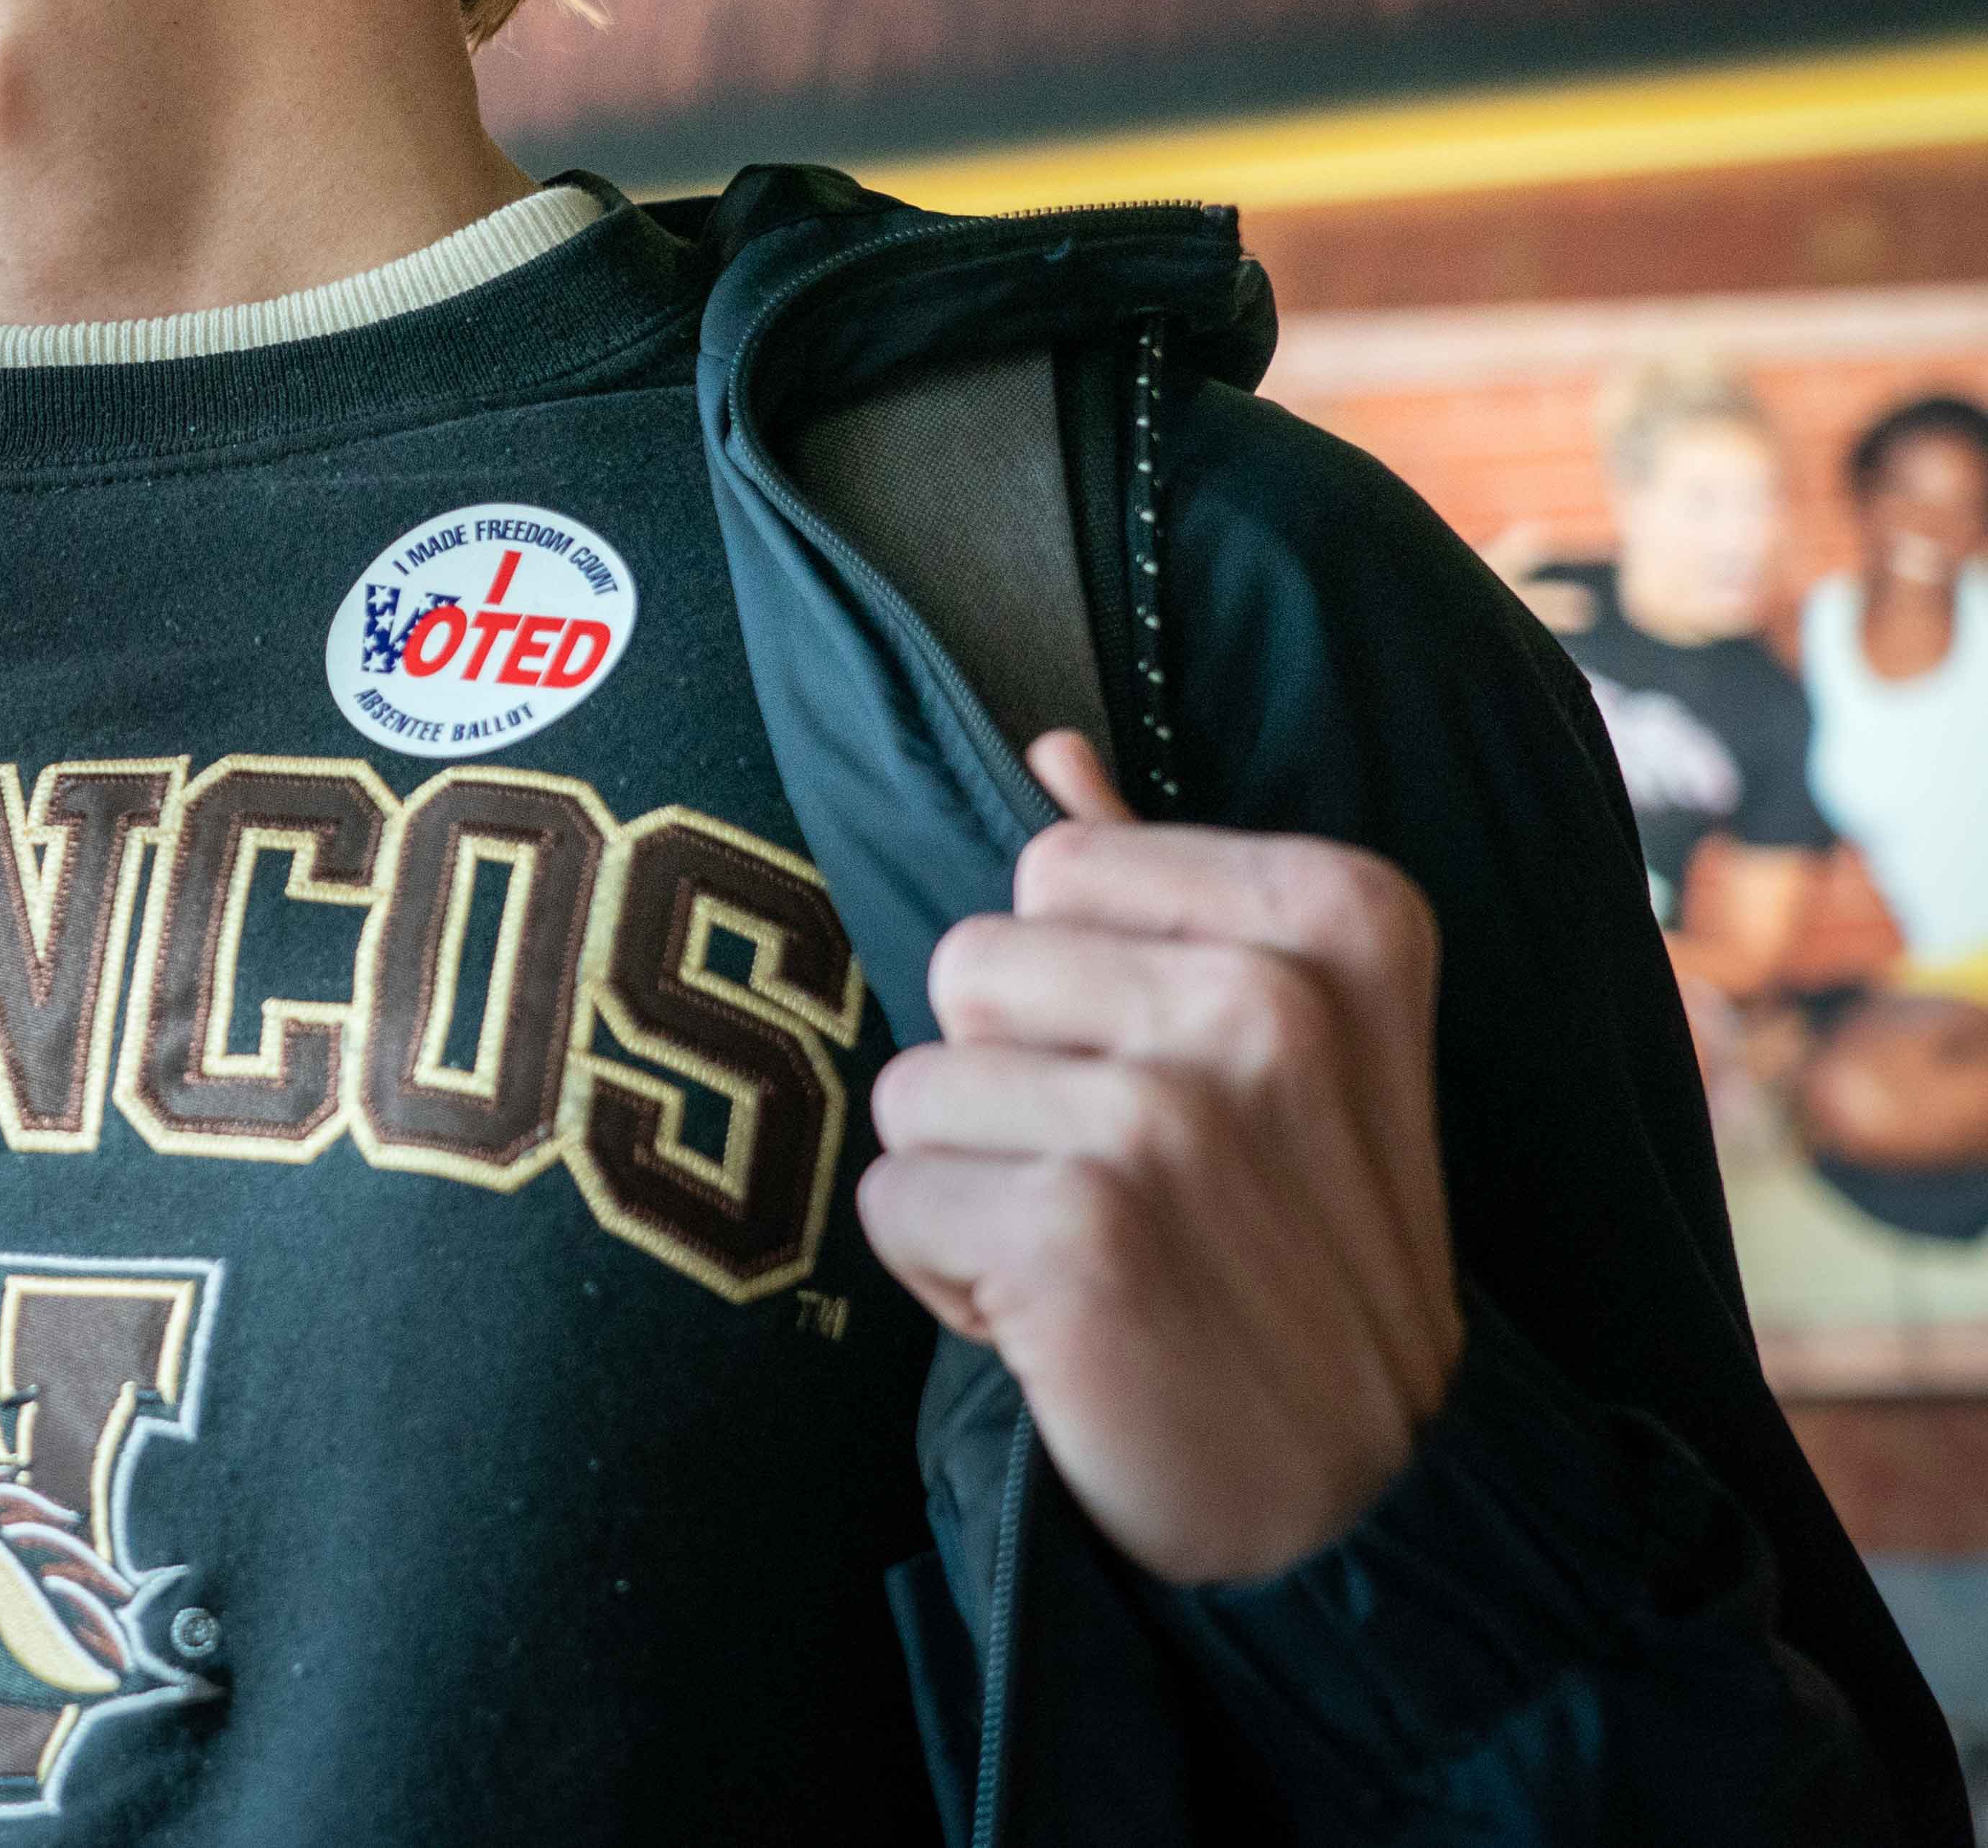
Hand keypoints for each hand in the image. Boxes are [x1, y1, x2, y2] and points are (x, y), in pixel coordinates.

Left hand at [856, 733, 1461, 1584]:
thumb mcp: (1290, 1054)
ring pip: (914, 1082)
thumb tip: (1053, 748)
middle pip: (970, 961)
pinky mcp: (1080, 1229)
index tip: (1167, 1089)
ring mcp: (1177, 1115)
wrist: (1362, 1505)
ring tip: (1092, 1253)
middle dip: (1008, 1082)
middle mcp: (1271, 1001)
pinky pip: (891, 1197)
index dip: (1069, 989)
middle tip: (1127, 1189)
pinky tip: (1055, 1320)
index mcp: (1341, 917)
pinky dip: (944, 1276)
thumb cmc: (1296, 1255)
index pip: (1051, 862)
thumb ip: (1159, 891)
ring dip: (971, 1183)